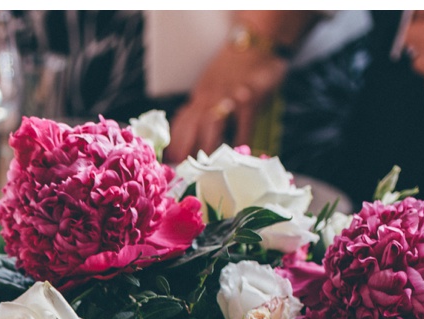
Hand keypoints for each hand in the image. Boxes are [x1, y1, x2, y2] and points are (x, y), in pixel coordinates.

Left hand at [167, 44, 287, 161]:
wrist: (255, 42)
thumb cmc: (235, 70)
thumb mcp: (212, 87)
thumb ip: (203, 108)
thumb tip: (191, 137)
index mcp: (200, 96)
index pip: (182, 121)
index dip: (175, 142)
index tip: (169, 162)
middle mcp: (210, 96)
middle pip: (193, 124)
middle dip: (186, 148)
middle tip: (183, 170)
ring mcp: (230, 95)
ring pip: (213, 122)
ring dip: (208, 145)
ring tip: (207, 167)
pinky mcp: (250, 96)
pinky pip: (244, 121)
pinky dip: (241, 138)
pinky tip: (241, 152)